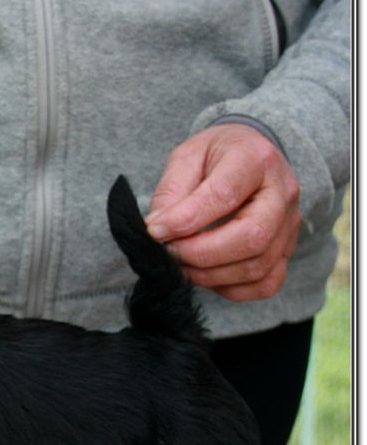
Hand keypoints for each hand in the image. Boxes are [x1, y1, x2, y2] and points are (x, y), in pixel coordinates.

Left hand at [145, 123, 301, 301]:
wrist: (249, 157)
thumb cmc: (215, 156)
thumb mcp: (187, 157)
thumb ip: (171, 192)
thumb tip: (158, 229)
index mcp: (254, 159)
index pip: (224, 195)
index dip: (186, 220)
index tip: (155, 231)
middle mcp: (281, 193)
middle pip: (252, 237)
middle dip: (201, 253)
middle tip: (169, 252)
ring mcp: (289, 225)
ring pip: (257, 266)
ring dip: (210, 274)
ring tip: (181, 263)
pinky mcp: (287, 250)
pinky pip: (265, 283)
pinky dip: (230, 288)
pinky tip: (206, 274)